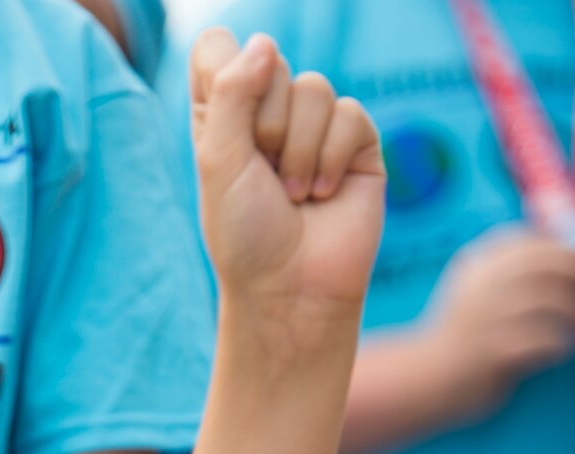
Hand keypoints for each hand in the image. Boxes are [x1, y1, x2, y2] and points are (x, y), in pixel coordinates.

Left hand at [190, 30, 384, 335]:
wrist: (291, 290)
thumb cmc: (245, 236)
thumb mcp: (218, 162)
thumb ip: (230, 94)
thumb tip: (263, 42)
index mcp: (222, 115)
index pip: (217, 48)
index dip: (223, 71)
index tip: (228, 122)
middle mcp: (267, 112)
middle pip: (270, 60)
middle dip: (264, 124)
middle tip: (263, 176)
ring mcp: (314, 125)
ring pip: (313, 87)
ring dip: (298, 151)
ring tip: (294, 196)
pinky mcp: (357, 142)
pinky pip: (349, 115)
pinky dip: (331, 159)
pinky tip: (322, 195)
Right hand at [422, 225, 574, 420]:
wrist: (423, 379)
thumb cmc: (453, 336)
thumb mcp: (469, 288)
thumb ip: (501, 266)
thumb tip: (557, 251)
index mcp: (478, 265)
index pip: (533, 242)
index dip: (562, 250)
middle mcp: (484, 285)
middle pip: (550, 262)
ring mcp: (490, 317)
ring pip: (554, 300)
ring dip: (574, 312)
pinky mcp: (498, 350)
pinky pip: (548, 340)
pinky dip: (559, 344)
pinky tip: (558, 349)